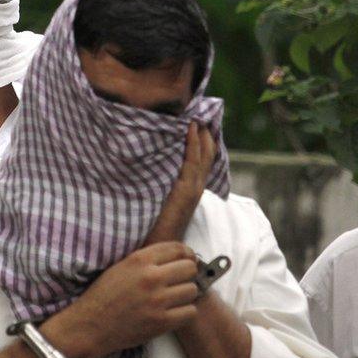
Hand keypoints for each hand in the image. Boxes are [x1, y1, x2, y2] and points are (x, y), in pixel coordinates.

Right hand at [41, 242, 198, 357]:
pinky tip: (174, 311)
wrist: (90, 325)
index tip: (186, 259)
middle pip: (190, 268)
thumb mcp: (121, 266)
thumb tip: (178, 256)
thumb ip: (148, 259)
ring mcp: (158, 301)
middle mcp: (151, 277)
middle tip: (180, 280)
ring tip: (175, 297)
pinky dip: (185, 312)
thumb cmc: (104, 295)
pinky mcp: (161, 322)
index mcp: (139, 260)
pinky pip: (190, 312)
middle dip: (187, 273)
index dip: (186, 254)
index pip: (178, 248)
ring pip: (192, 290)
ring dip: (186, 294)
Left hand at [144, 121, 216, 244]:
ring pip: (202, 155)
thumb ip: (160, 184)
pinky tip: (190, 129)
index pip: (203, 159)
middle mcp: (195, 188)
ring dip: (200, 133)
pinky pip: (191, 163)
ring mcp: (192, 190)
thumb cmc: (152, 227)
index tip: (199, 119)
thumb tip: (150, 163)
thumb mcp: (159, 200)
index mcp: (191, 189)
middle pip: (207, 153)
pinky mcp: (184, 192)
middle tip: (201, 109)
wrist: (155, 248)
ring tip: (196, 113)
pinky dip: (192, 144)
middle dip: (205, 131)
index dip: (203, 139)